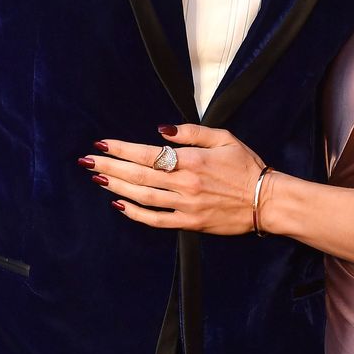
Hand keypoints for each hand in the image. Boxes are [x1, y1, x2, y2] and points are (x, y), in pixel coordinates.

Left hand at [85, 124, 265, 234]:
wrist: (266, 201)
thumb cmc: (246, 166)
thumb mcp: (224, 138)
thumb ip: (191, 132)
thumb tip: (161, 130)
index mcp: (192, 160)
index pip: (147, 154)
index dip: (121, 149)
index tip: (102, 144)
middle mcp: (185, 183)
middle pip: (138, 175)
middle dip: (110, 167)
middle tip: (87, 161)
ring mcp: (186, 205)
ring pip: (142, 197)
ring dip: (117, 187)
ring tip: (98, 179)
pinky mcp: (190, 223)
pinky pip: (156, 220)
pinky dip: (135, 213)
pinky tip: (120, 204)